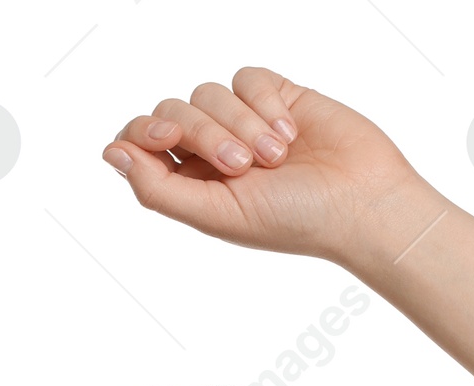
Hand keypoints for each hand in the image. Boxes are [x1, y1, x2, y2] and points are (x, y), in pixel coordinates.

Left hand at [101, 66, 425, 267]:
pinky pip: (246, 77)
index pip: (142, 142)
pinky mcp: (276, 96)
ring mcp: (245, 121)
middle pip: (174, 111)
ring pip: (209, 91)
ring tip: (276, 157)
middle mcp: (214, 151)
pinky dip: (264, 102)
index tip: (166, 141)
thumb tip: (112, 153)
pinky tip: (289, 133)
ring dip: (241, 123)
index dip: (145, 134)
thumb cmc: (295, 221)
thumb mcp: (216, 215)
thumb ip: (158, 189)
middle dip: (205, 132)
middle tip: (243, 166)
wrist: (362, 202)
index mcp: (194, 184)